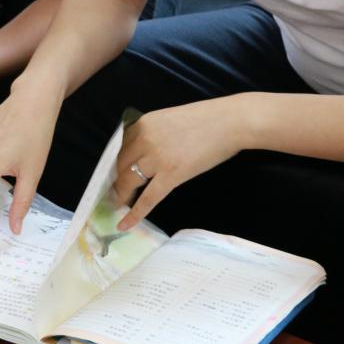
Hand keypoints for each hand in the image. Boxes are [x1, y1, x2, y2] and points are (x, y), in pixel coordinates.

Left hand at [112, 98, 245, 230]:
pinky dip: (135, 214)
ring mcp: (157, 158)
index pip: (120, 147)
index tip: (112, 174)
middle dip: (116, 180)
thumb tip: (144, 151)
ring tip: (118, 205)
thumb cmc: (207, 119)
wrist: (231, 122)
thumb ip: (154, 133)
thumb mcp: (170, 119)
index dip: (115, 164)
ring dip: (122, 195)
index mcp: (144, 123)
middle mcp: (145, 139)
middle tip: (114, 192)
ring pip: (129, 181)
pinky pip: (147, 198)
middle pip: (121, 165)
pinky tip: (125, 224)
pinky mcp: (171, 175)